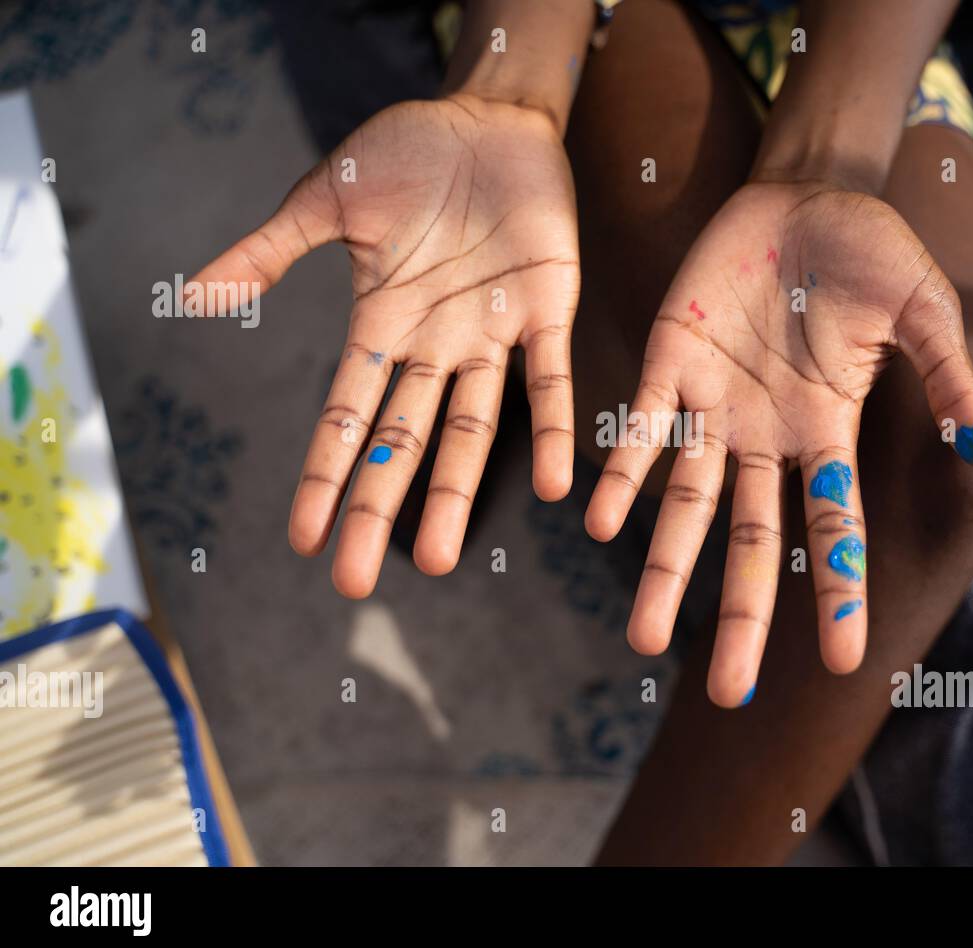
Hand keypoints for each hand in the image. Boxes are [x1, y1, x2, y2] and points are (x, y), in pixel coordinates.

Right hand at [194, 95, 579, 596]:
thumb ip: (269, 250)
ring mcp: (491, 334)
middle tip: (354, 583)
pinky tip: (558, 486)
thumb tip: (194, 295)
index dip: (324, 474)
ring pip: (473, 429)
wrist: (489, 118)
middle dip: (376, 508)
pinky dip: (555, 430)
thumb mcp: (328, 201)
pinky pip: (551, 381)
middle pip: (401, 441)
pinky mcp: (547, 309)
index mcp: (382, 324)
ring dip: (456, 491)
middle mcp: (435, 344)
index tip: (303, 539)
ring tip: (439, 558)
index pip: (346, 414)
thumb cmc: (408, 156)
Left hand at [584, 181, 972, 705]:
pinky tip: (598, 521)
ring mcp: (715, 404)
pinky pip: (641, 429)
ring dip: (667, 567)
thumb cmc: (873, 251)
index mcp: (829, 431)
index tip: (848, 663)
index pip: (835, 528)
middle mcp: (768, 435)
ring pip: (685, 502)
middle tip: (729, 694)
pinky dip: (624, 473)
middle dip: (742, 613)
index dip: (841, 593)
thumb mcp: (922, 312)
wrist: (805, 194)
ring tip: (644, 638)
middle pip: (752, 540)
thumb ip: (949, 381)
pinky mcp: (668, 363)